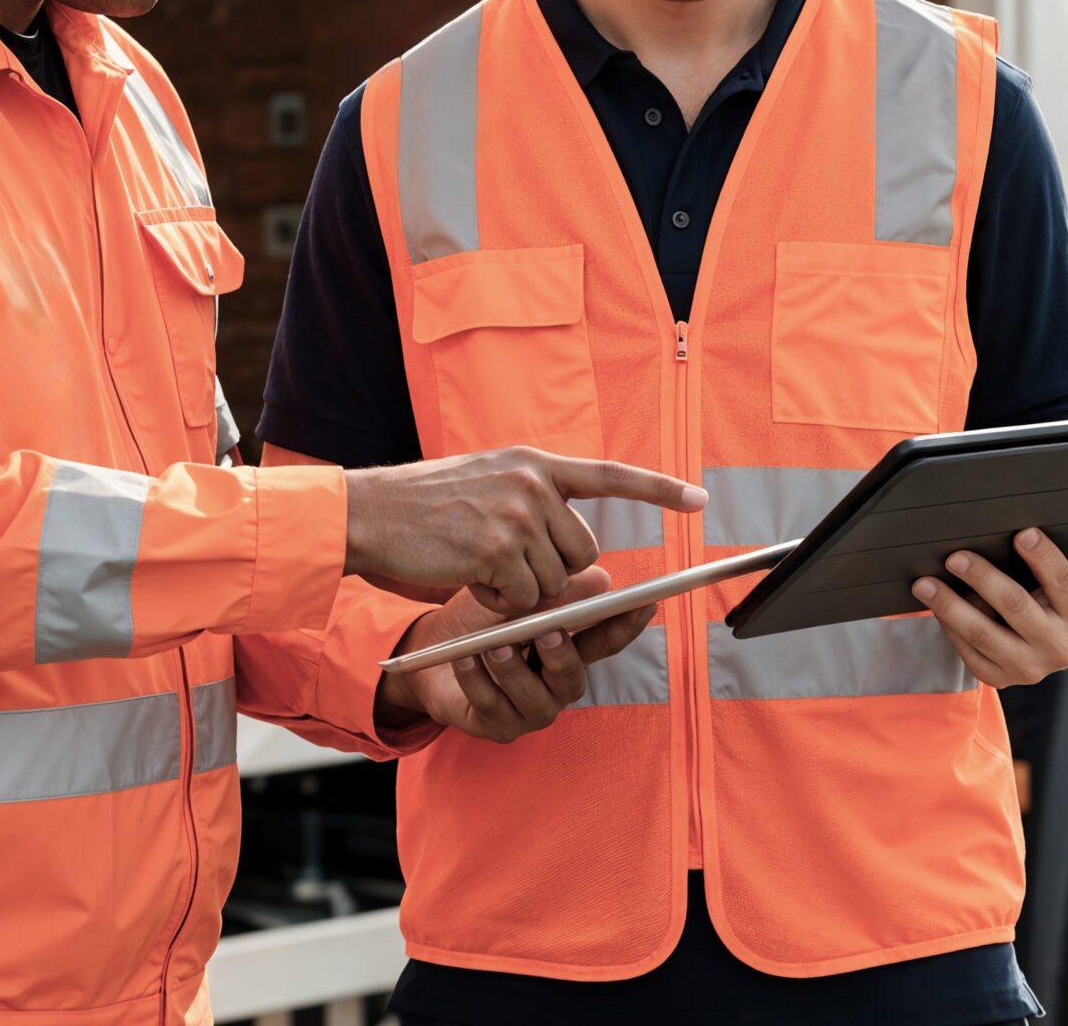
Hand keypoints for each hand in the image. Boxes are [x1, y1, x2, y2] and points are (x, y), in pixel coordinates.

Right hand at [343, 446, 704, 614]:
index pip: (609, 473)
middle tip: (505, 565)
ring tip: (476, 566)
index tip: (699, 499)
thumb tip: (581, 560)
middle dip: (554, 573)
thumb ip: (533, 505)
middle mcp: (531, 483)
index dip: (657, 489)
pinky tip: (467, 578)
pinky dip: (499, 604)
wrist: (368, 512)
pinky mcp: (497, 551)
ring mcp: (516, 516)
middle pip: (583, 553)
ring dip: (520, 591)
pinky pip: (523, 601)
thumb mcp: (486, 484)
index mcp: (532, 463)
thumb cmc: (421, 506)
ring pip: (553, 582)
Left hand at [374, 567, 659, 744]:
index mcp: (568, 652)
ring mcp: (529, 711)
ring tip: (493, 647)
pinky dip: (477, 681)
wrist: (429, 647)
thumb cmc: (478, 621)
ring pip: (533, 699)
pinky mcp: (498, 728)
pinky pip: (492, 708)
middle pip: (571, 678)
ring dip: (513, 671)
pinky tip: (464, 660)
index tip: (647, 602)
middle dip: (561, 656)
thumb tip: (602, 580)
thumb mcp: (514, 598)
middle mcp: (555, 686)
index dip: (627, 625)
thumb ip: (555, 593)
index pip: (604, 641)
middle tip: (547, 632)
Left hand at [909, 531, 1067, 687]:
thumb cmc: (1059, 592)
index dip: (1043, 556)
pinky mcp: (1004, 678)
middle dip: (982, 577)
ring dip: (950, 605)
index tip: (1022, 533)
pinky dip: (950, 627)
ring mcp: (1032, 668)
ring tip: (925, 584)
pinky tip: (936, 606)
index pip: (1062, 580)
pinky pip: (970, 652)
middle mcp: (1062, 647)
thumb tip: (1006, 528)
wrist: (1062, 638)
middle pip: (1015, 605)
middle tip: (955, 556)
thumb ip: (1047, 558)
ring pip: (983, 634)